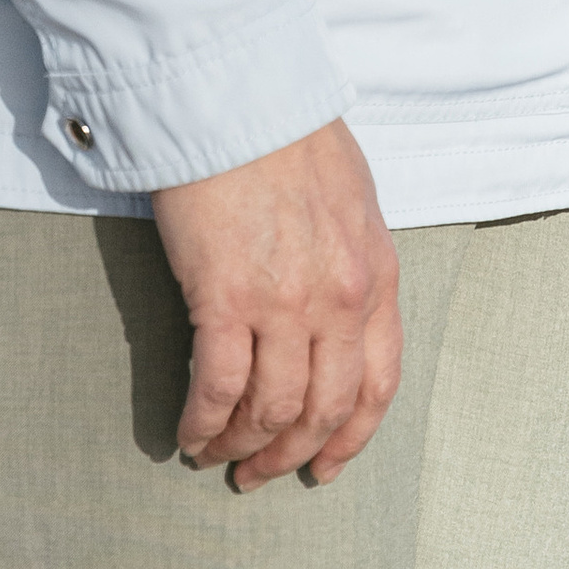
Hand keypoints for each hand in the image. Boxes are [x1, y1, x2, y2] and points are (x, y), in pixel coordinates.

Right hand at [153, 117, 402, 488]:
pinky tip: (189, 433)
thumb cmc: (286, 135)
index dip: (350, 438)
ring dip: (242, 444)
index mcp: (377, 273)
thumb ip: (352, 259)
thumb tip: (338, 310)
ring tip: (216, 454)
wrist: (236, 95)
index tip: (324, 466)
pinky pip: (219, 386)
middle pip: (324, 409)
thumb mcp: (351, 198)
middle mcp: (342, 298)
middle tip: (258, 473)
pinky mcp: (226, 297)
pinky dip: (204, 421)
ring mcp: (286, 301)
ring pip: (271, 409)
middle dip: (291, 454)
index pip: (379, 383)